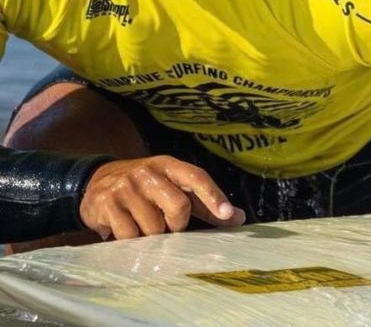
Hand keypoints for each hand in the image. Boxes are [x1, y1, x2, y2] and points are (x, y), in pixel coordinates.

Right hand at [80, 155, 245, 239]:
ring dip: (153, 235)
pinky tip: (127, 231)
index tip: (229, 214)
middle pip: (178, 205)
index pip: (197, 177)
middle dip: (178, 224)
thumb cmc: (147, 189)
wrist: (96, 181)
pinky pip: (129, 234)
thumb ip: (205, 204)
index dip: (214, 196)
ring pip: (153, 226)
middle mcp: (147, 172)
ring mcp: (125, 187)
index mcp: (169, 166)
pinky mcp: (106, 204)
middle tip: (169, 226)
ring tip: (145, 227)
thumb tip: (238, 218)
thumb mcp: (174, 188)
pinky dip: (132, 241)